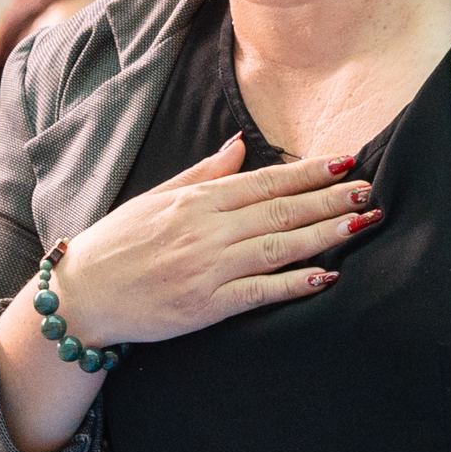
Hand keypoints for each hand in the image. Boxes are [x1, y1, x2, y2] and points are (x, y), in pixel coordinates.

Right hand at [34, 137, 375, 352]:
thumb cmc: (117, 244)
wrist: (80, 296)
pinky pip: (259, 292)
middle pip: (281, 209)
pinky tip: (326, 276)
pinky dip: (294, 283)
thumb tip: (241, 145)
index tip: (346, 160)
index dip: (310, 171)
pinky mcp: (205, 306)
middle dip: (330, 198)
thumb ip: (204, 173)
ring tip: (362, 222)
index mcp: (196, 200)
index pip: (266, 181)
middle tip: (370, 189)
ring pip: (278, 246)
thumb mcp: (156, 197)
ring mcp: (208, 268)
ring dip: (324, 233)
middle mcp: (206, 230)